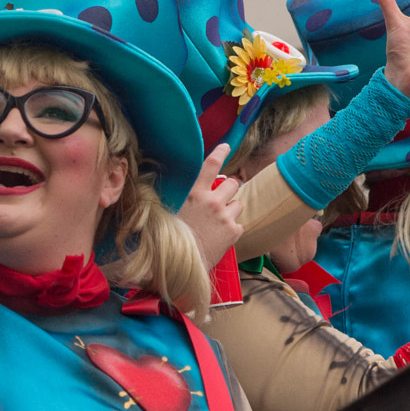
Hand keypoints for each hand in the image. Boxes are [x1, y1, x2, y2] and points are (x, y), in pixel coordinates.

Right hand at [178, 143, 242, 267]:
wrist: (181, 265)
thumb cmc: (171, 238)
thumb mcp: (170, 211)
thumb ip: (181, 196)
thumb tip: (179, 186)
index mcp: (194, 194)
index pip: (211, 165)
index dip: (220, 153)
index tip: (226, 146)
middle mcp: (212, 202)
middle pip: (233, 183)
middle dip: (229, 189)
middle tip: (220, 199)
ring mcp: (225, 216)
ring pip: (238, 203)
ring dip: (231, 209)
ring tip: (218, 221)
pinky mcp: (234, 231)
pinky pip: (239, 223)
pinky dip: (232, 228)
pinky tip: (220, 236)